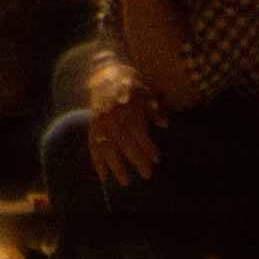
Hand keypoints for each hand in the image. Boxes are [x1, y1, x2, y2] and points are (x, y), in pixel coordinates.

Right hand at [84, 65, 165, 185]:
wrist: (106, 76)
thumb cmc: (132, 86)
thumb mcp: (146, 93)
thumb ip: (155, 110)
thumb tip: (165, 124)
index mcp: (126, 108)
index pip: (138, 131)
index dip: (148, 146)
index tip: (157, 159)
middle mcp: (111, 117)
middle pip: (124, 142)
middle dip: (136, 160)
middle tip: (147, 175)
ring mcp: (100, 123)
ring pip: (106, 147)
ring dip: (116, 166)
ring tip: (125, 182)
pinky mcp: (92, 127)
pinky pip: (93, 146)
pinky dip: (97, 162)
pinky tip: (103, 177)